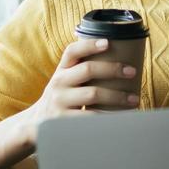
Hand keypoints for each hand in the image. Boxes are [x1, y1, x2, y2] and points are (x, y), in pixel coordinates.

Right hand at [21, 36, 139, 145]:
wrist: (35, 126)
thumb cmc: (60, 100)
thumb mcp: (63, 83)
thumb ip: (79, 72)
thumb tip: (115, 58)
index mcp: (60, 71)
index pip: (72, 52)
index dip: (89, 45)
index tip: (108, 42)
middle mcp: (58, 84)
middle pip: (88, 70)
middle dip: (113, 69)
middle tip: (132, 72)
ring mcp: (60, 102)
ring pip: (93, 94)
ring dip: (117, 96)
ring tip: (134, 99)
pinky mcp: (63, 121)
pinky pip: (91, 117)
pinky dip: (109, 117)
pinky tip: (122, 117)